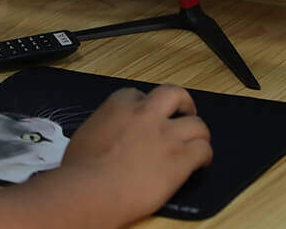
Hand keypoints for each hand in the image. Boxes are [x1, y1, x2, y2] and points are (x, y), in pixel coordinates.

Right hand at [57, 85, 211, 225]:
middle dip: (183, 102)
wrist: (90, 191)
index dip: (146, 106)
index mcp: (120, 105)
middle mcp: (146, 115)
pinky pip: (203, 150)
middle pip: (175, 94)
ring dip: (198, 132)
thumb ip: (104, 126)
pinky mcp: (179, 160)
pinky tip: (200, 162)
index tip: (147, 115)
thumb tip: (107, 133)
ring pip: (197, 124)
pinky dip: (204, 155)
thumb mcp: (86, 134)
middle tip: (184, 111)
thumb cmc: (80, 169)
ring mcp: (166, 136)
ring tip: (196, 141)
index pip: (139, 95)